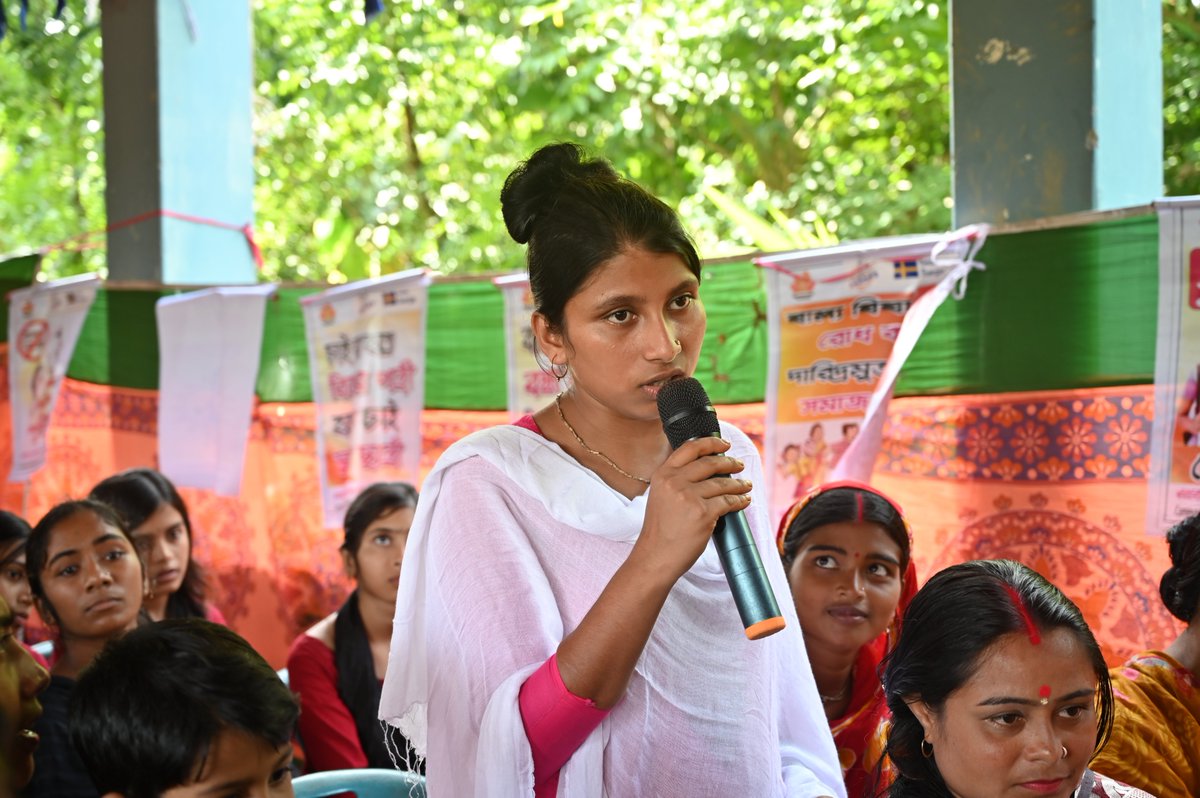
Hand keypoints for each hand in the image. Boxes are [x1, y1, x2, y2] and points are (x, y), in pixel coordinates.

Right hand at [633, 436, 751, 583]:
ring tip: (746, 485)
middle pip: (710, 463)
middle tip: (739, 464)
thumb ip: (676, 480)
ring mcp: (689, 497)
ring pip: (722, 483)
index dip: (710, 443)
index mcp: (662, 474)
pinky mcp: (703, 513)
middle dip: (729, 462)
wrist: (655, 556)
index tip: (723, 444)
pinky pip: (728, 502)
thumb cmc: (660, 530)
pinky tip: (744, 500)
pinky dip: (740, 501)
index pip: (689, 448)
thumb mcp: (660, 496)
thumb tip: (705, 469)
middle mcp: (674, 482)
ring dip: (738, 483)